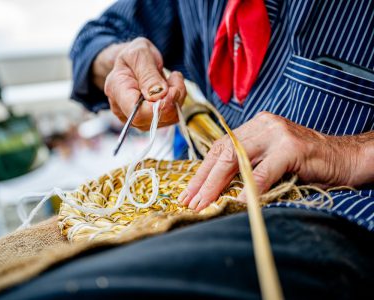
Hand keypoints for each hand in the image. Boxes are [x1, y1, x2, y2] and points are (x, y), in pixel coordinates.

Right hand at [103, 38, 185, 129]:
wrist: (135, 61)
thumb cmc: (135, 55)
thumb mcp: (140, 54)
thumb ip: (148, 75)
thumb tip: (159, 95)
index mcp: (117, 90)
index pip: (136, 114)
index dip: (157, 108)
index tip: (171, 91)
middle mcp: (123, 110)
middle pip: (151, 120)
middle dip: (171, 101)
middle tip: (175, 78)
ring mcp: (136, 118)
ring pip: (165, 119)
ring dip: (176, 100)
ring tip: (173, 79)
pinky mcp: (149, 120)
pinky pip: (170, 117)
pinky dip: (177, 102)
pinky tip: (173, 87)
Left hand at [179, 111, 363, 210]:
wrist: (344, 157)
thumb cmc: (306, 163)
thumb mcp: (271, 160)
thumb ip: (248, 166)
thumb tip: (217, 188)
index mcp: (254, 127)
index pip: (219, 149)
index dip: (201, 172)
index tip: (188, 192)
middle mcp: (262, 126)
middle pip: (222, 152)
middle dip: (202, 180)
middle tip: (188, 201)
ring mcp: (277, 134)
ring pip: (236, 159)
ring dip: (216, 184)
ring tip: (203, 203)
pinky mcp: (292, 147)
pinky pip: (264, 170)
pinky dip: (250, 188)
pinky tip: (239, 202)